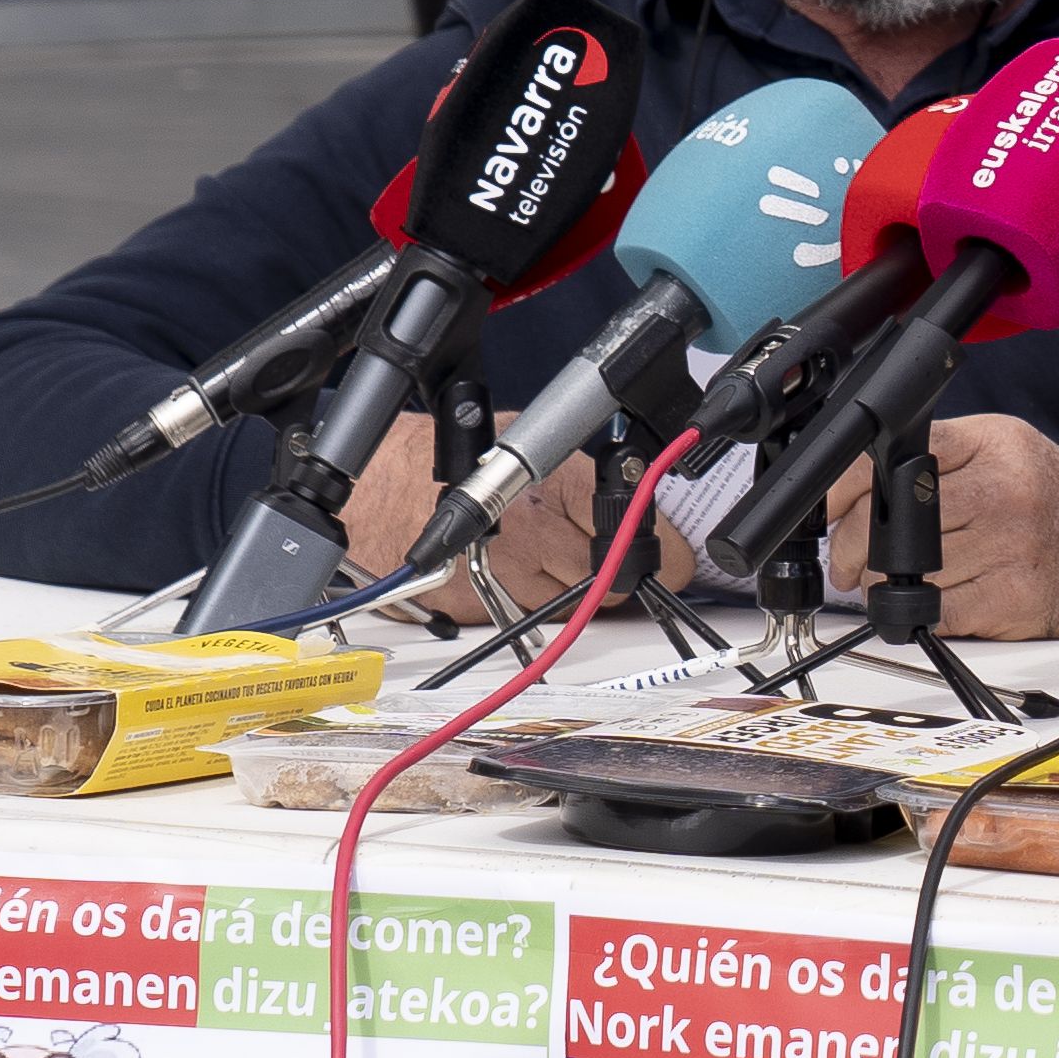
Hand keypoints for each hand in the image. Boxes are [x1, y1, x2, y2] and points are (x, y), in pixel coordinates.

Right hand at [332, 420, 637, 628]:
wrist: (381, 489)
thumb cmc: (449, 459)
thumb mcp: (528, 443)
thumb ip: (583, 477)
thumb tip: (639, 498)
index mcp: (561, 486)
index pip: (638, 535)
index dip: (667, 555)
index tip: (678, 563)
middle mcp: (540, 533)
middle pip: (611, 579)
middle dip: (613, 573)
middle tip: (603, 556)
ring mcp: (512, 574)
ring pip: (574, 602)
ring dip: (572, 588)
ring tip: (545, 553)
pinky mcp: (486, 605)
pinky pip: (530, 614)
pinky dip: (531, 600)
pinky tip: (513, 567)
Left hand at [782, 412, 1058, 637]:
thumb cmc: (1055, 503)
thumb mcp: (1005, 449)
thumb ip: (941, 455)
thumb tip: (854, 485)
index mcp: (994, 445)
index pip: (896, 457)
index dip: (846, 486)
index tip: (829, 507)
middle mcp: (1003, 491)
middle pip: (889, 522)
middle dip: (852, 547)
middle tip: (849, 560)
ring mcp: (1010, 548)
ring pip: (904, 572)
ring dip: (881, 585)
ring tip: (896, 579)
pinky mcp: (1012, 600)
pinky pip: (936, 611)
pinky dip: (920, 612)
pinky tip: (931, 599)